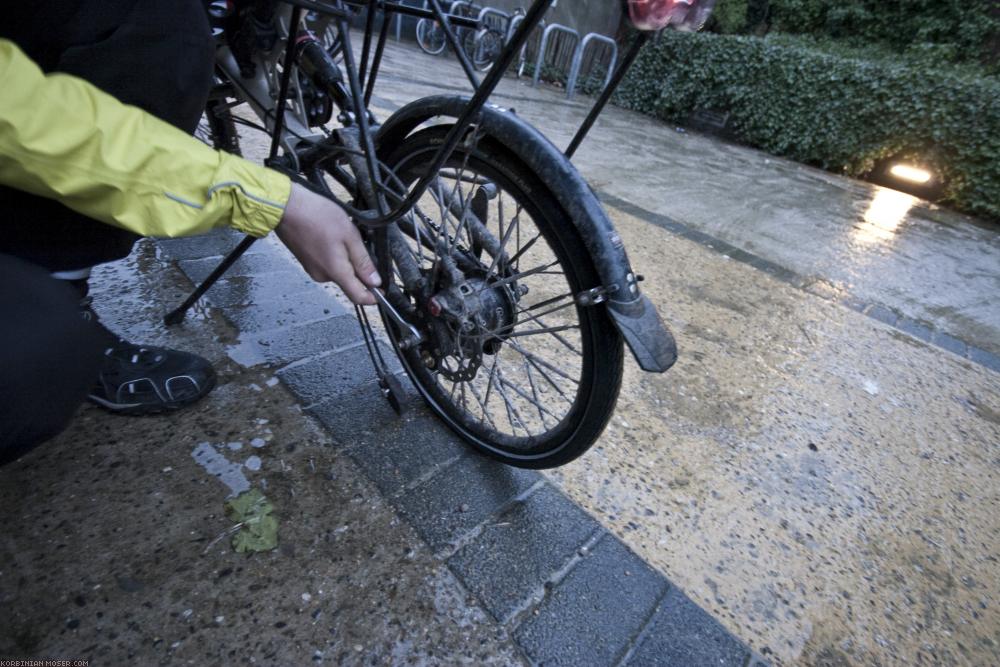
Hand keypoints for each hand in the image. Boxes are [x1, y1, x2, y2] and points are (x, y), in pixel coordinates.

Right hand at [275, 183, 380, 304]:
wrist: (285, 207)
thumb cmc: (316, 216)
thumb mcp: (349, 235)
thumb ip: (363, 261)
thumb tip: (375, 281)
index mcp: (335, 272)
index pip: (358, 297)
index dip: (373, 297)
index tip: (382, 291)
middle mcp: (322, 275)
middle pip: (349, 281)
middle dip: (359, 268)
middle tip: (361, 243)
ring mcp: (312, 269)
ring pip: (338, 270)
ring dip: (346, 258)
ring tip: (342, 234)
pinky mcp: (307, 261)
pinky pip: (327, 263)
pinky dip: (335, 254)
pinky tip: (331, 236)